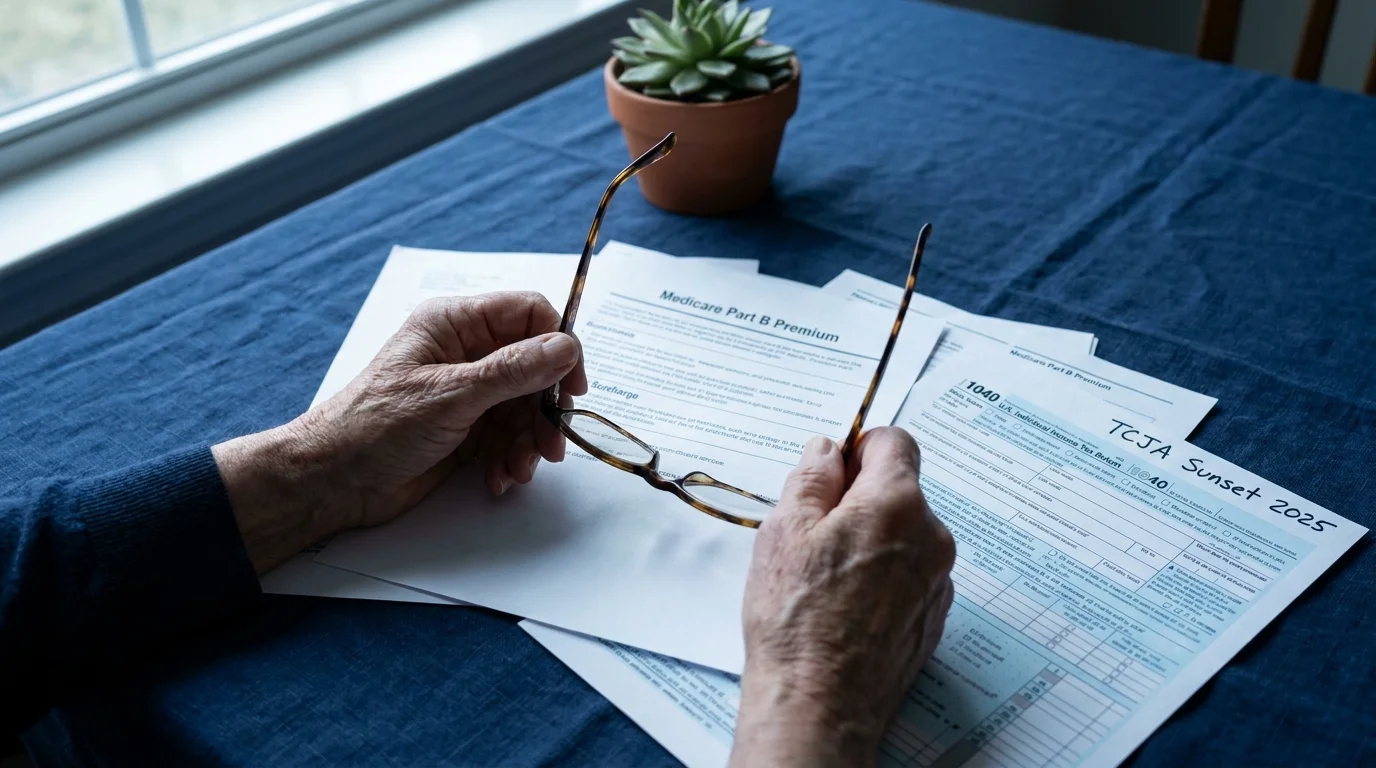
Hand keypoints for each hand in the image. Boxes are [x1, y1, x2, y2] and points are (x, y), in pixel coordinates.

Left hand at [213, 292, 586, 572]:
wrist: (333, 481)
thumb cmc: (374, 426)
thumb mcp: (451, 395)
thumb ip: (513, 371)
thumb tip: (565, 347)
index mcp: (455, 324)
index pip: (528, 314)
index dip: (559, 345)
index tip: (573, 386)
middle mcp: (465, 353)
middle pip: (535, 368)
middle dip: (545, 409)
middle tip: (551, 444)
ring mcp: (467, 393)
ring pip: (525, 409)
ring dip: (528, 443)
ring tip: (518, 470)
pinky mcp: (465, 430)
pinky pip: (508, 439)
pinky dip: (510, 460)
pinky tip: (497, 479)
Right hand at [731, 427, 955, 767]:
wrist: (820, 704)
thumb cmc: (797, 620)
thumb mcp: (785, 530)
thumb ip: (812, 477)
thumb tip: (828, 449)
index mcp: (897, 504)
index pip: (895, 442)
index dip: (858, 449)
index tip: (830, 473)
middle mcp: (931, 537)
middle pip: (899, 491)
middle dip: (858, 500)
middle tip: (812, 534)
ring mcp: (937, 581)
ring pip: (903, 535)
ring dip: (869, 540)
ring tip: (822, 578)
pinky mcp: (932, 617)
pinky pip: (908, 575)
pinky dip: (881, 577)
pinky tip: (843, 606)